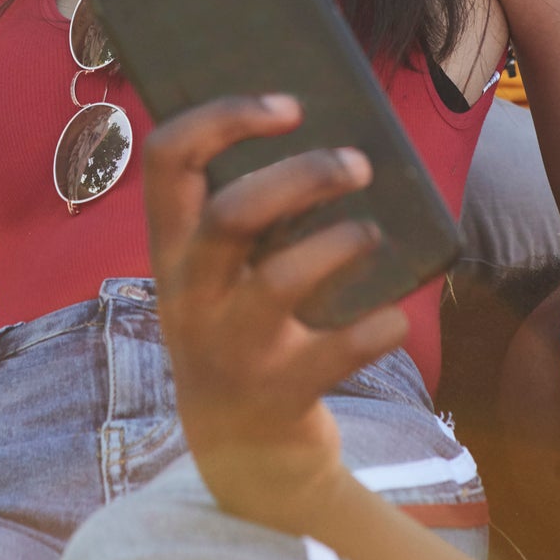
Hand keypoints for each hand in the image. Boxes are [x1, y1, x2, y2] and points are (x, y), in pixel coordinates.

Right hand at [144, 95, 407, 540]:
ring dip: (342, 244)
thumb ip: (243, 214)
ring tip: (372, 233)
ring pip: (280, 280)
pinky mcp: (279, 393)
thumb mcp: (214, 274)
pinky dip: (376, 328)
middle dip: (302, 177)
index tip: (286, 105)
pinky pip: (336, 352)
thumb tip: (327, 130)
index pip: (167, 159)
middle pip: (230, 214)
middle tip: (357, 163)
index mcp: (172, 249)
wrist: (239, 454)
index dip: (222, 118)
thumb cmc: (239, 329)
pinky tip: (393, 317)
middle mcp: (192, 294)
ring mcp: (233, 347)